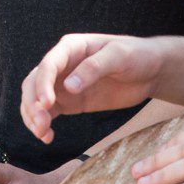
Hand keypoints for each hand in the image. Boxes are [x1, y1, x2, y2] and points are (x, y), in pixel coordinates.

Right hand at [19, 33, 165, 144]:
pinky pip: (48, 112)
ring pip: (36, 99)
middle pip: (34, 82)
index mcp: (71, 47)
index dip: (42, 84)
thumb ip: (94, 68)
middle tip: (41, 124)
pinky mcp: (70, 101)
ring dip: (32, 116)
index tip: (45, 104)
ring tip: (42, 134)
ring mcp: (64, 84)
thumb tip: (69, 87)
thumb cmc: (136, 55)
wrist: (150, 71)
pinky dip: (42, 124)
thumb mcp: (119, 56)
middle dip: (32, 103)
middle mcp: (62, 64)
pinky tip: (47, 137)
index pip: (48, 65)